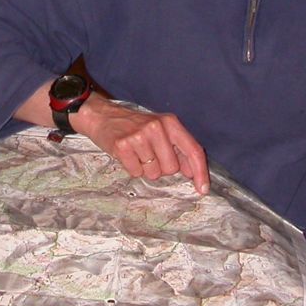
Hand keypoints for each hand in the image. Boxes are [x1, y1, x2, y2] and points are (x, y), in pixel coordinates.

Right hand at [73, 97, 209, 194]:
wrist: (102, 116)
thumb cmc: (134, 126)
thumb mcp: (160, 129)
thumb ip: (178, 147)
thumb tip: (192, 172)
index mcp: (171, 122)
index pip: (193, 150)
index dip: (200, 172)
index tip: (203, 189)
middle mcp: (157, 127)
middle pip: (172, 168)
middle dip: (162, 167)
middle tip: (149, 154)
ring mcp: (139, 136)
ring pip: (154, 173)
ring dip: (146, 168)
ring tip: (137, 153)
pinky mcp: (123, 145)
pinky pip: (136, 172)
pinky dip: (132, 168)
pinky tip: (127, 155)